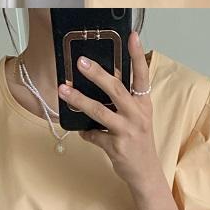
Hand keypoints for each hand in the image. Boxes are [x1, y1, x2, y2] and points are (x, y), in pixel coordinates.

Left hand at [60, 32, 157, 198]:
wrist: (146, 173)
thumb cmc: (138, 141)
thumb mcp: (137, 117)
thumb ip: (123, 101)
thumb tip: (100, 83)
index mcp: (143, 104)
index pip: (142, 75)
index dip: (137, 55)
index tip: (132, 35)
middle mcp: (137, 115)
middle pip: (116, 90)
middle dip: (97, 74)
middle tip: (81, 61)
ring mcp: (127, 131)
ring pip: (100, 112)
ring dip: (79, 100)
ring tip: (63, 90)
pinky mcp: (116, 147)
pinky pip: (93, 136)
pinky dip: (85, 133)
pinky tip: (81, 131)